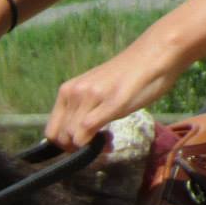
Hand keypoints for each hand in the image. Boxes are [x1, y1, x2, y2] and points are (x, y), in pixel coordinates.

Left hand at [44, 31, 187, 149]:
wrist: (154, 54)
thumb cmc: (128, 77)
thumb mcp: (97, 95)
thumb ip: (82, 112)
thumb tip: (74, 138)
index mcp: (67, 91)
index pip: (52, 131)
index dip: (66, 145)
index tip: (85, 143)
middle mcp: (73, 93)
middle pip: (60, 138)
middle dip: (76, 150)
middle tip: (97, 145)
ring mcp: (90, 97)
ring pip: (72, 138)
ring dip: (88, 148)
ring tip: (107, 140)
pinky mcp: (110, 103)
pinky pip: (87, 131)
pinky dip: (95, 145)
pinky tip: (109, 140)